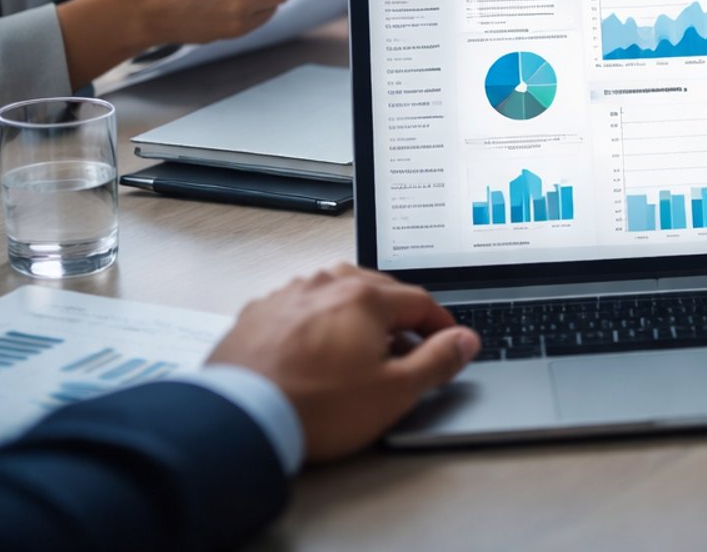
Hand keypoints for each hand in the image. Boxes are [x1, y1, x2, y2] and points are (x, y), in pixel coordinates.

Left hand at [206, 263, 479, 463]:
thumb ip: (437, 361)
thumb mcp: (394, 392)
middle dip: (397, 316)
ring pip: (333, 294)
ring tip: (359, 347)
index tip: (448, 341)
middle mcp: (324, 285)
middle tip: (407, 346)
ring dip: (354, 315)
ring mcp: (286, 296)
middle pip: (376, 290)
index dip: (440, 324)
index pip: (419, 301)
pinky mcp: (256, 315)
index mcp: (364, 297)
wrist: (241, 420)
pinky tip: (313, 350)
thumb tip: (465, 341)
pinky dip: (314, 323)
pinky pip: (298, 309)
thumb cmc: (317, 406)